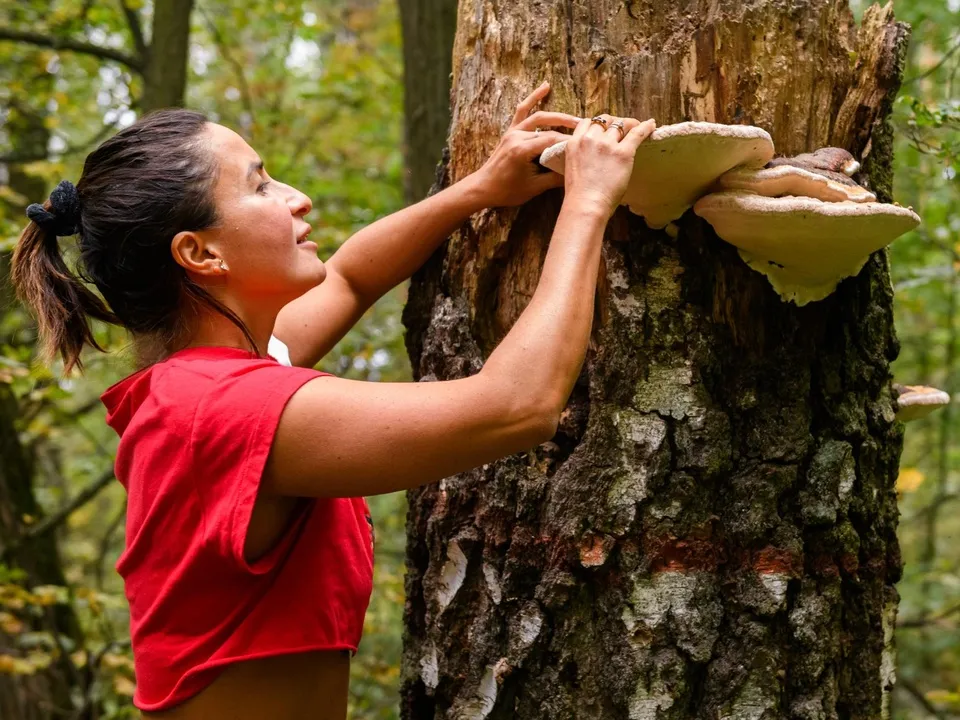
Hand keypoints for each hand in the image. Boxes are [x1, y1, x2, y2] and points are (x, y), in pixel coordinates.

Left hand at [470, 82, 581, 207]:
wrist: (483, 187)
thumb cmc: (507, 191)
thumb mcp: (534, 188)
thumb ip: (555, 178)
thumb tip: (574, 172)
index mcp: (522, 150)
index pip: (551, 139)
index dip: (568, 141)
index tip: (582, 144)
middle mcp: (517, 136)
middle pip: (547, 126)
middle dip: (566, 125)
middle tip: (583, 128)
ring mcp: (512, 132)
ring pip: (537, 116)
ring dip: (556, 114)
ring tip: (573, 117)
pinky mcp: (510, 131)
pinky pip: (522, 111)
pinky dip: (533, 98)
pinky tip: (545, 87)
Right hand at [562, 114, 655, 217]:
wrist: (586, 205)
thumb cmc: (579, 196)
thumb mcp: (571, 169)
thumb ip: (580, 157)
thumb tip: (591, 159)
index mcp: (574, 143)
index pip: (587, 122)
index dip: (598, 124)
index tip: (605, 129)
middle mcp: (590, 139)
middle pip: (605, 120)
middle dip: (614, 123)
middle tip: (622, 129)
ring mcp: (607, 145)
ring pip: (621, 124)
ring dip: (629, 125)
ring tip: (637, 128)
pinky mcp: (623, 153)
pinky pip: (637, 134)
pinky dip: (646, 127)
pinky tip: (652, 124)